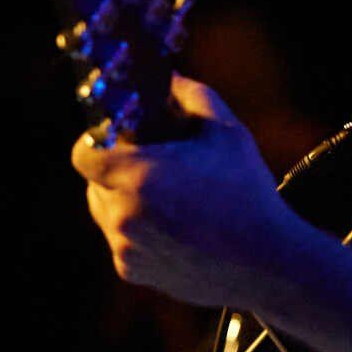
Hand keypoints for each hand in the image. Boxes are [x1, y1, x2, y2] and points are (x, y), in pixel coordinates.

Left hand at [71, 75, 312, 308]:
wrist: (267, 262)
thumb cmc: (248, 193)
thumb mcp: (228, 132)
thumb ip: (192, 96)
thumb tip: (168, 79)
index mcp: (138, 176)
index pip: (84, 153)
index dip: (99, 141)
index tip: (123, 140)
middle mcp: (123, 215)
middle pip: (95, 182)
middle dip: (119, 171)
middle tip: (157, 168)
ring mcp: (125, 247)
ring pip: (107, 213)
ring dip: (127, 202)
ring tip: (172, 200)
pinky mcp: (132, 271)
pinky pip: (123, 242)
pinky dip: (140, 233)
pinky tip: (178, 229)